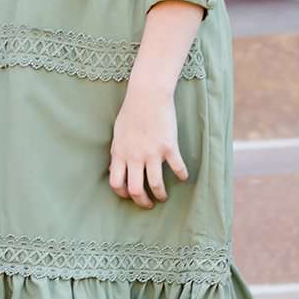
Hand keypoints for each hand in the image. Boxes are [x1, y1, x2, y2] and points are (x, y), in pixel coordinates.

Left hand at [108, 85, 188, 207]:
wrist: (148, 94)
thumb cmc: (131, 112)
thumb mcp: (117, 134)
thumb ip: (117, 152)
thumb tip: (114, 169)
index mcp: (120, 153)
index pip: (116, 183)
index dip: (123, 194)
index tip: (130, 195)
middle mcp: (134, 156)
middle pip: (136, 190)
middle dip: (143, 202)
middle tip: (149, 204)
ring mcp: (152, 153)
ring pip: (156, 184)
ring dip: (161, 195)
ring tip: (164, 197)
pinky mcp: (169, 147)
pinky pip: (177, 168)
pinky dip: (182, 175)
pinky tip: (183, 177)